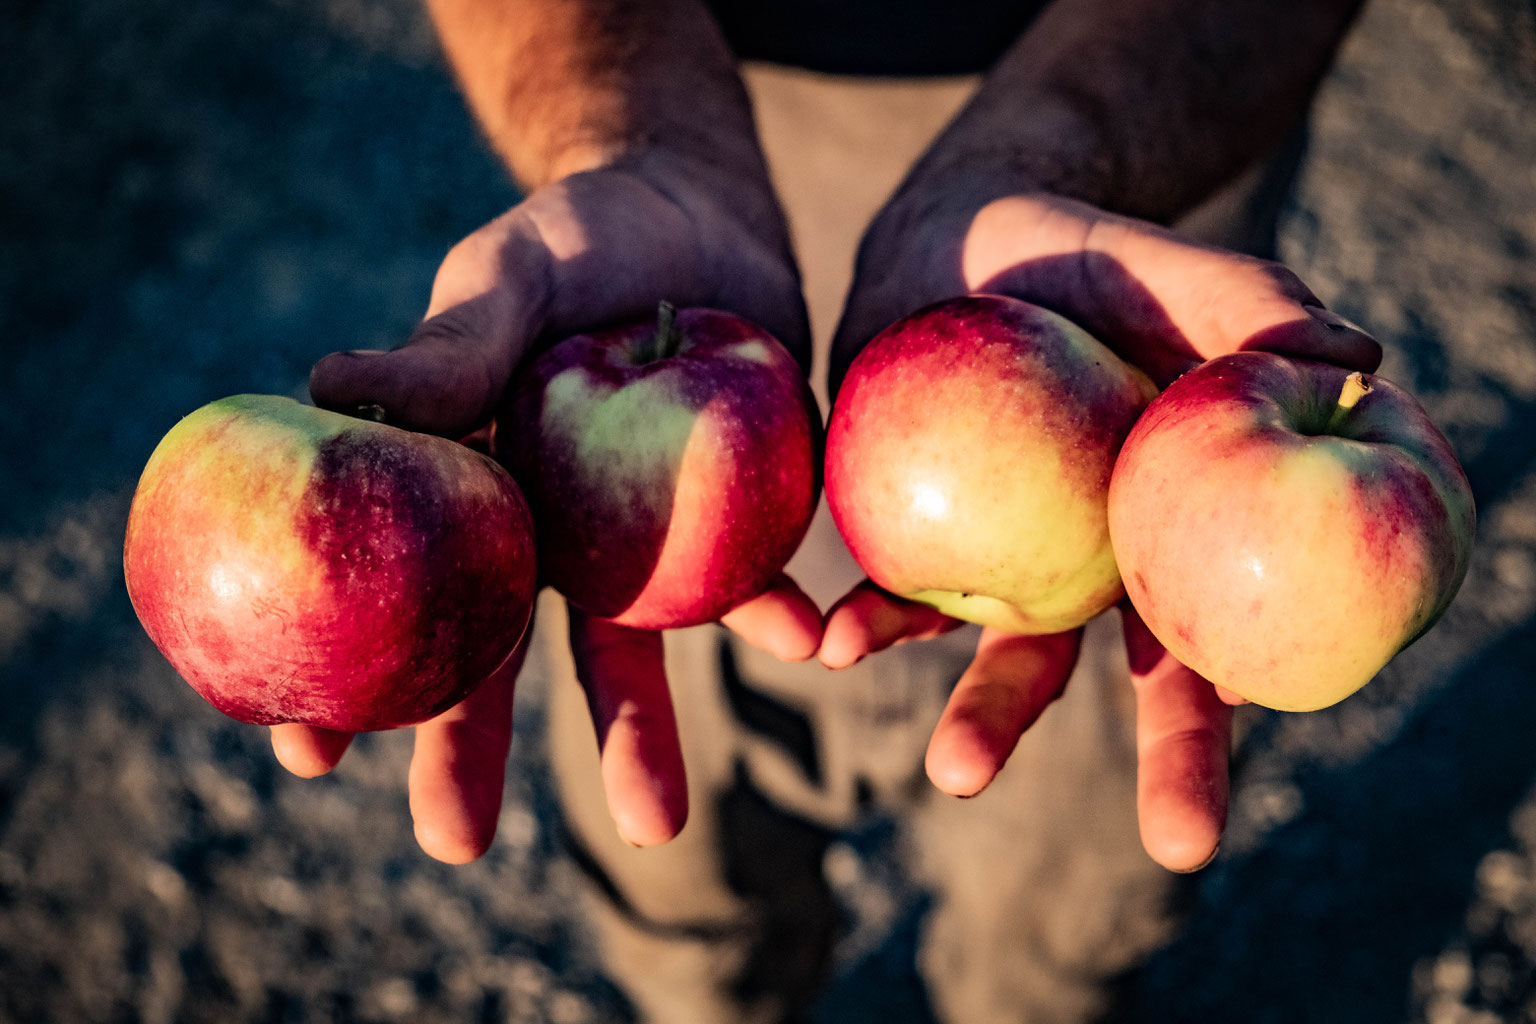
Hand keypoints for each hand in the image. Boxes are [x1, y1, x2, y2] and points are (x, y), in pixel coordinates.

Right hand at [274, 153, 821, 859]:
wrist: (708, 217)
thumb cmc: (586, 237)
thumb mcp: (514, 272)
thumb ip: (451, 338)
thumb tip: (325, 386)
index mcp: (470, 488)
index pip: (387, 588)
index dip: (343, 668)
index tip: (300, 754)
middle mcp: (545, 533)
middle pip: (496, 655)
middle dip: (469, 750)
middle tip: (447, 845)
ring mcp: (638, 539)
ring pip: (627, 651)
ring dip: (637, 733)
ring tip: (653, 826)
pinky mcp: (730, 522)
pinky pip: (746, 584)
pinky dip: (771, 616)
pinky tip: (803, 642)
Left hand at [822, 190, 1380, 871]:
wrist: (962, 236)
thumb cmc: (1089, 260)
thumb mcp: (1169, 272)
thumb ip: (1252, 307)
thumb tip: (1359, 362)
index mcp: (1170, 530)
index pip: (1216, 633)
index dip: (1232, 708)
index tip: (1244, 785)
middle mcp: (1091, 563)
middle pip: (1129, 675)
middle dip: (1158, 764)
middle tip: (1185, 848)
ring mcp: (1002, 552)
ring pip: (1004, 647)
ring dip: (987, 716)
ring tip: (958, 772)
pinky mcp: (912, 526)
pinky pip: (892, 584)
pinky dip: (867, 616)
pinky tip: (831, 641)